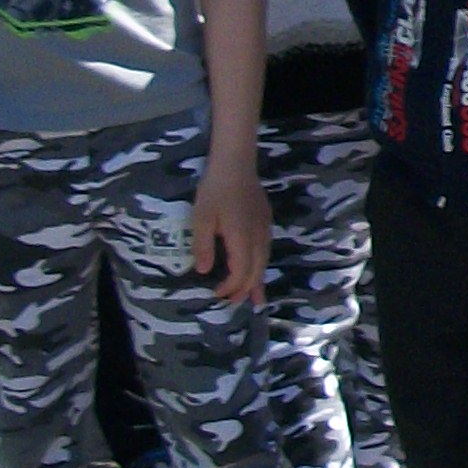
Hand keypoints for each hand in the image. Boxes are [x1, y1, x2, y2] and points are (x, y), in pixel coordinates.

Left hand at [190, 154, 270, 308]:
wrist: (236, 165)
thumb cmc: (215, 190)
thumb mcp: (201, 218)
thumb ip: (202, 246)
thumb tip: (202, 271)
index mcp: (242, 239)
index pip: (241, 272)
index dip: (230, 287)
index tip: (216, 293)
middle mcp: (258, 238)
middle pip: (256, 271)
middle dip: (245, 290)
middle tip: (233, 302)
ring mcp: (264, 230)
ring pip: (264, 262)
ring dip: (257, 281)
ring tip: (256, 299)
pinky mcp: (265, 223)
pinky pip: (266, 252)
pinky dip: (262, 266)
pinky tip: (258, 269)